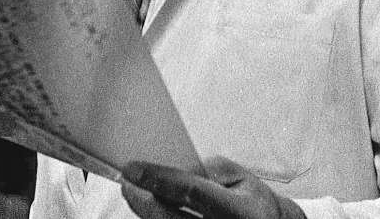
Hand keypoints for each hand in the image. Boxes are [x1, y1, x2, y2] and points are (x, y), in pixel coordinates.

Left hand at [121, 157, 306, 218]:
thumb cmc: (252, 202)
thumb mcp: (239, 177)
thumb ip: (206, 170)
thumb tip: (170, 172)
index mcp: (241, 212)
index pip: (192, 192)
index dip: (159, 178)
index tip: (133, 168)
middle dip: (142, 200)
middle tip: (127, 182)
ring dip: (146, 211)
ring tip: (135, 192)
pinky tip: (151, 207)